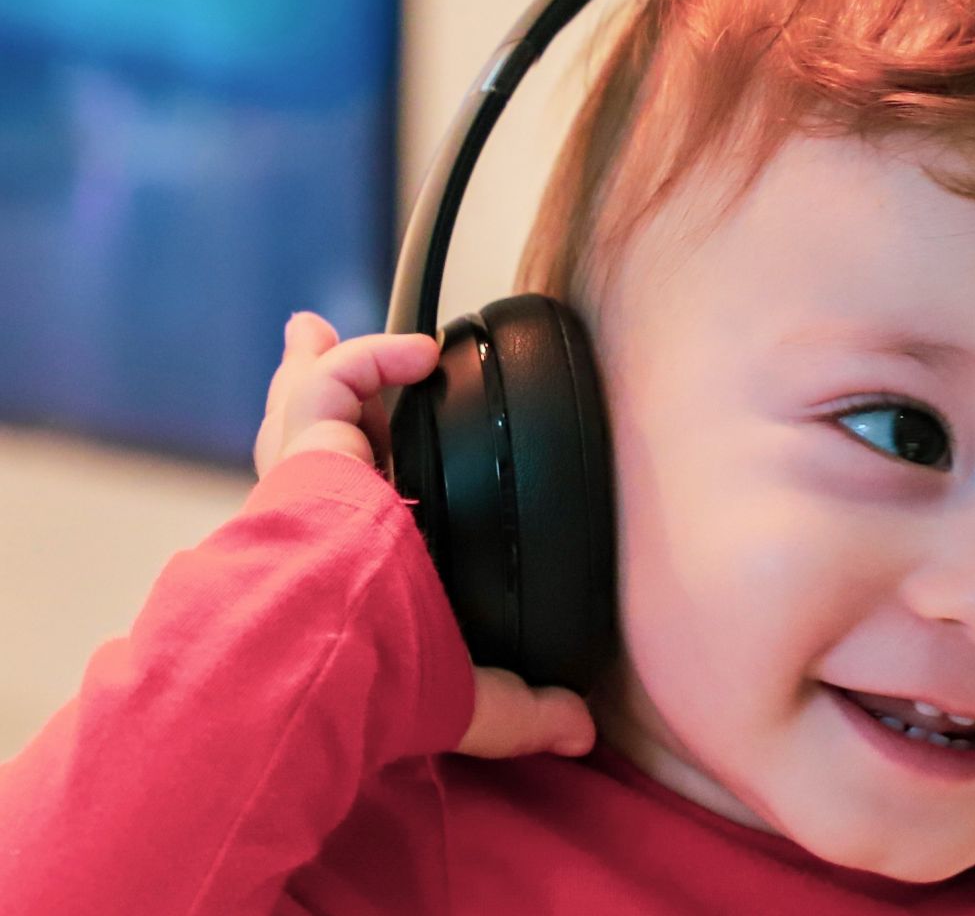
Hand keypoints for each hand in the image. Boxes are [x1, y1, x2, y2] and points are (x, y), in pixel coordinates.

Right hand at [256, 312, 598, 758]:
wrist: (329, 655)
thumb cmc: (381, 682)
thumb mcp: (468, 695)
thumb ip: (526, 708)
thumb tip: (581, 733)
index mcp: (349, 576)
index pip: (348, 522)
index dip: (360, 495)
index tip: (370, 474)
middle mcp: (317, 527)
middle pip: (308, 452)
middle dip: (310, 405)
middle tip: (308, 360)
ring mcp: (304, 485)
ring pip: (306, 411)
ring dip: (325, 366)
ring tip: (318, 331)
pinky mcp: (306, 451)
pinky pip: (334, 384)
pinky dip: (372, 358)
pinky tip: (420, 352)